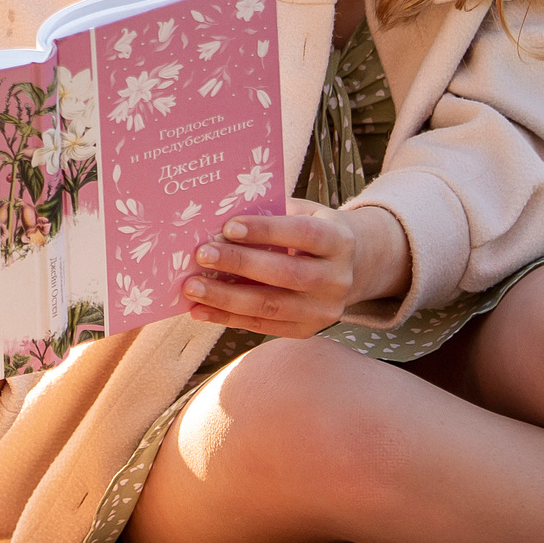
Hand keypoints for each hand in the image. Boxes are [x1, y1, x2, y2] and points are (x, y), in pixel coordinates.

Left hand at [181, 198, 408, 336]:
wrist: (352, 268)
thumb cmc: (313, 231)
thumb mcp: (304, 213)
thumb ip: (272, 212)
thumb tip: (218, 215)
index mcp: (339, 240)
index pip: (304, 234)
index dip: (267, 231)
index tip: (228, 226)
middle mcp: (337, 278)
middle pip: (286, 274)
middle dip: (240, 264)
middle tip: (201, 255)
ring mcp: (324, 310)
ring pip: (271, 306)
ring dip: (226, 298)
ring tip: (191, 287)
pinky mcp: (307, 330)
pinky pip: (263, 326)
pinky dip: (227, 318)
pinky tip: (200, 309)